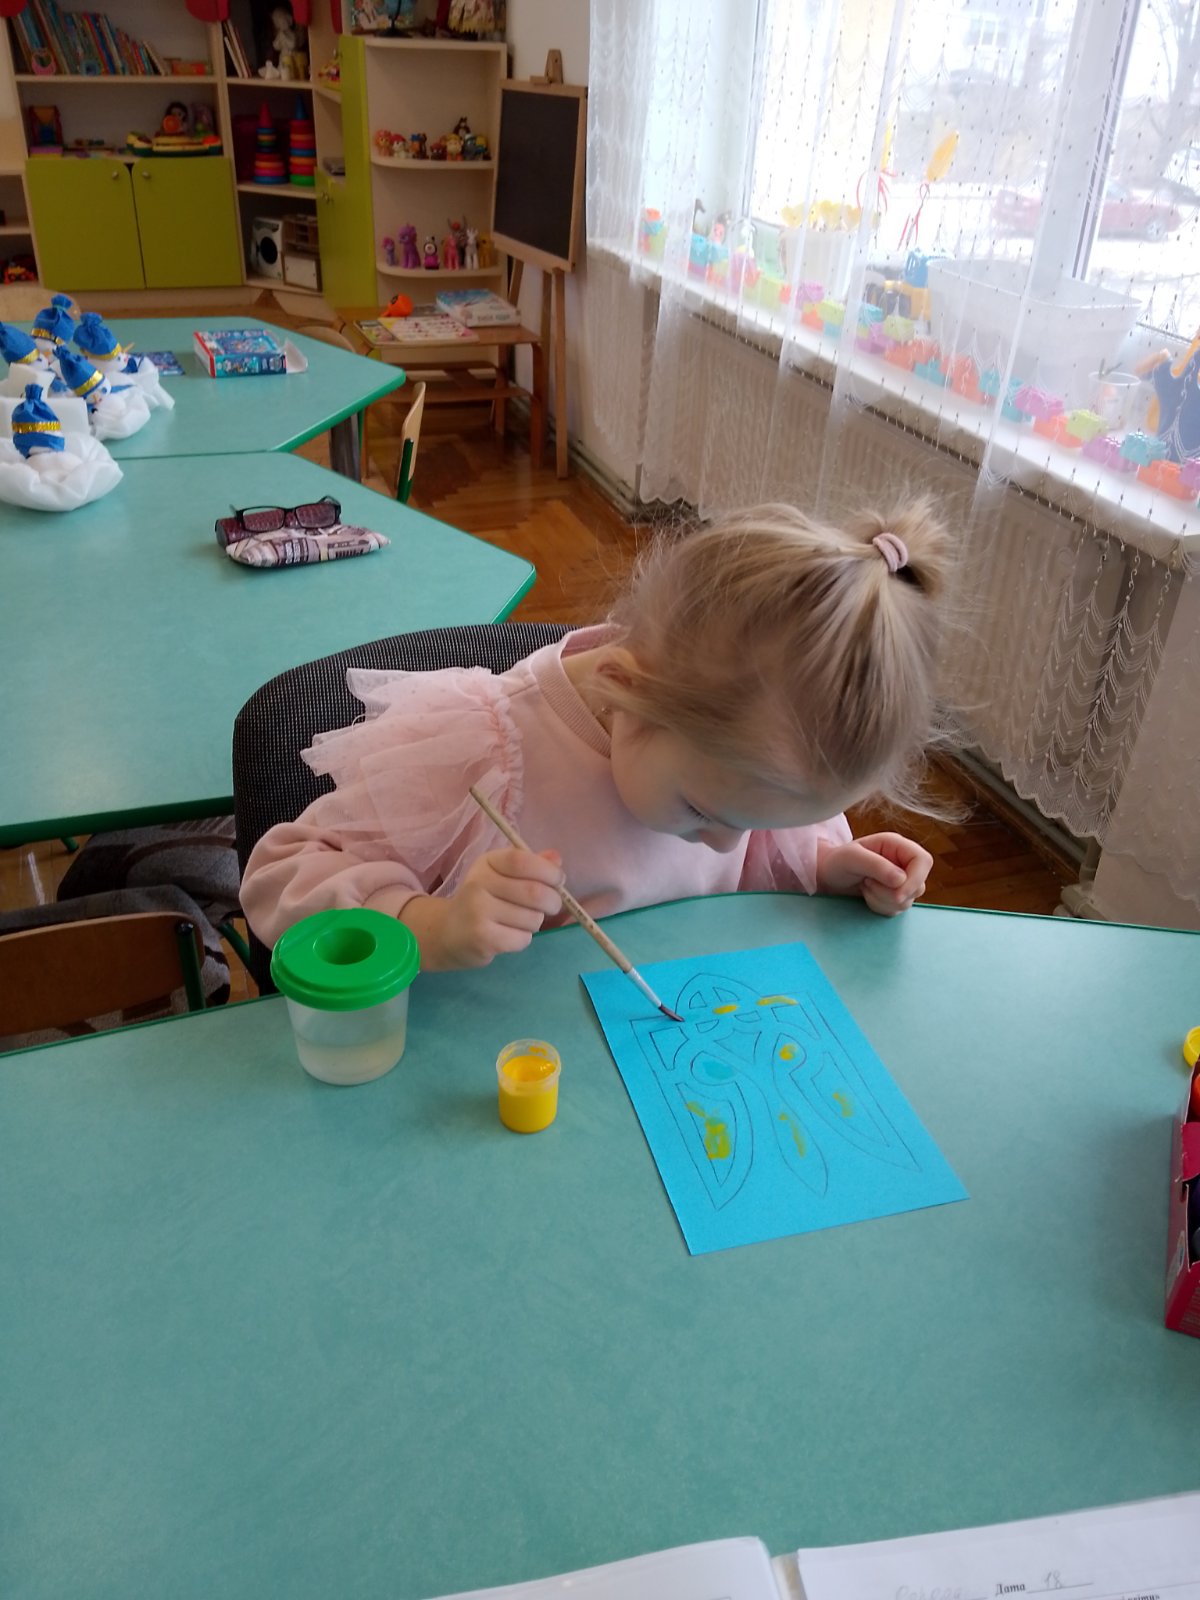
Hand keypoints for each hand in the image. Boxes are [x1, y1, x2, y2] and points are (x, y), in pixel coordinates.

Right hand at [402, 847, 563, 968]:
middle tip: (551, 906)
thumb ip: (530, 866)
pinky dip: (523, 939)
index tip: (558, 880)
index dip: (547, 871)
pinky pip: (522, 939)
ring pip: (532, 918)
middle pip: (534, 892)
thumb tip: (556, 858)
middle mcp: (478, 883)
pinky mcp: (482, 938)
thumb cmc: (482, 901)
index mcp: (487, 863)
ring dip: (535, 923)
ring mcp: (478, 911)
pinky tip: (508, 935)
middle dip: (553, 902)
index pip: (522, 861)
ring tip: (519, 922)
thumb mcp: (502, 876)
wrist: (447, 932)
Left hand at [817, 833, 931, 916]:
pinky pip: (897, 909)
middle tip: (867, 883)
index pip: (924, 861)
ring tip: (865, 886)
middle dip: (892, 893)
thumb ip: (876, 865)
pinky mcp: (895, 895)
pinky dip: (881, 907)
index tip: (897, 893)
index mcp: (897, 846)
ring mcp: (902, 880)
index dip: (916, 879)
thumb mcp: (852, 858)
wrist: (827, 876)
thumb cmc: (837, 861)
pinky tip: (867, 895)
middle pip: (919, 885)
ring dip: (883, 900)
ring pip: (908, 900)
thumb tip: (900, 879)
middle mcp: (903, 862)